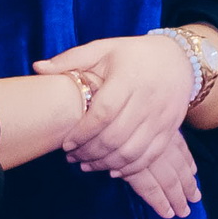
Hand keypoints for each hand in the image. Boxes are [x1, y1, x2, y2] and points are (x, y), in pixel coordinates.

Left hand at [42, 33, 203, 216]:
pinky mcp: (171, 129)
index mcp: (128, 78)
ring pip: (132, 151)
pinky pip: (150, 156)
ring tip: (88, 164)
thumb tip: (37, 68)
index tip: (66, 144)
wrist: (180, 59)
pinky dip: (130, 168)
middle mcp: (147, 99)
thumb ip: (70, 59)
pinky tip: (112, 169)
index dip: (83, 133)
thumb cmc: (133, 54)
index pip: (104, 113)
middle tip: (72, 157)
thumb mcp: (103, 49)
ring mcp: (161, 116)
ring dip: (106, 163)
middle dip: (90, 153)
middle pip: (116, 137)